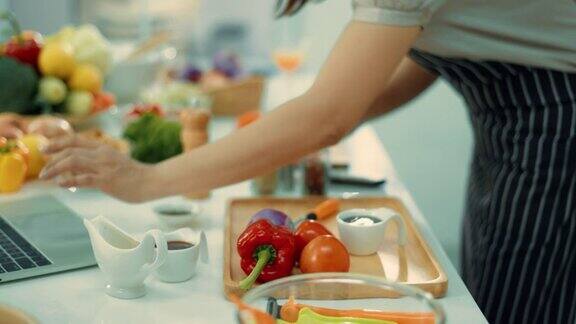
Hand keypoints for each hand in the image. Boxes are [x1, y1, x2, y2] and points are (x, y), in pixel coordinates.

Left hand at [40, 135, 154, 202]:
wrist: (153, 181)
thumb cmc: (135, 175)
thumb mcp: (115, 162)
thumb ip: (99, 162)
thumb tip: (79, 170)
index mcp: (104, 148)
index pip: (75, 140)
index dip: (57, 142)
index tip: (44, 148)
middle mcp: (102, 154)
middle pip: (70, 150)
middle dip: (52, 159)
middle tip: (43, 170)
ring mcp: (104, 166)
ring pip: (73, 161)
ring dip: (55, 168)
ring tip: (45, 177)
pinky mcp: (107, 180)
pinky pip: (83, 179)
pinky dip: (68, 180)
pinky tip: (60, 184)